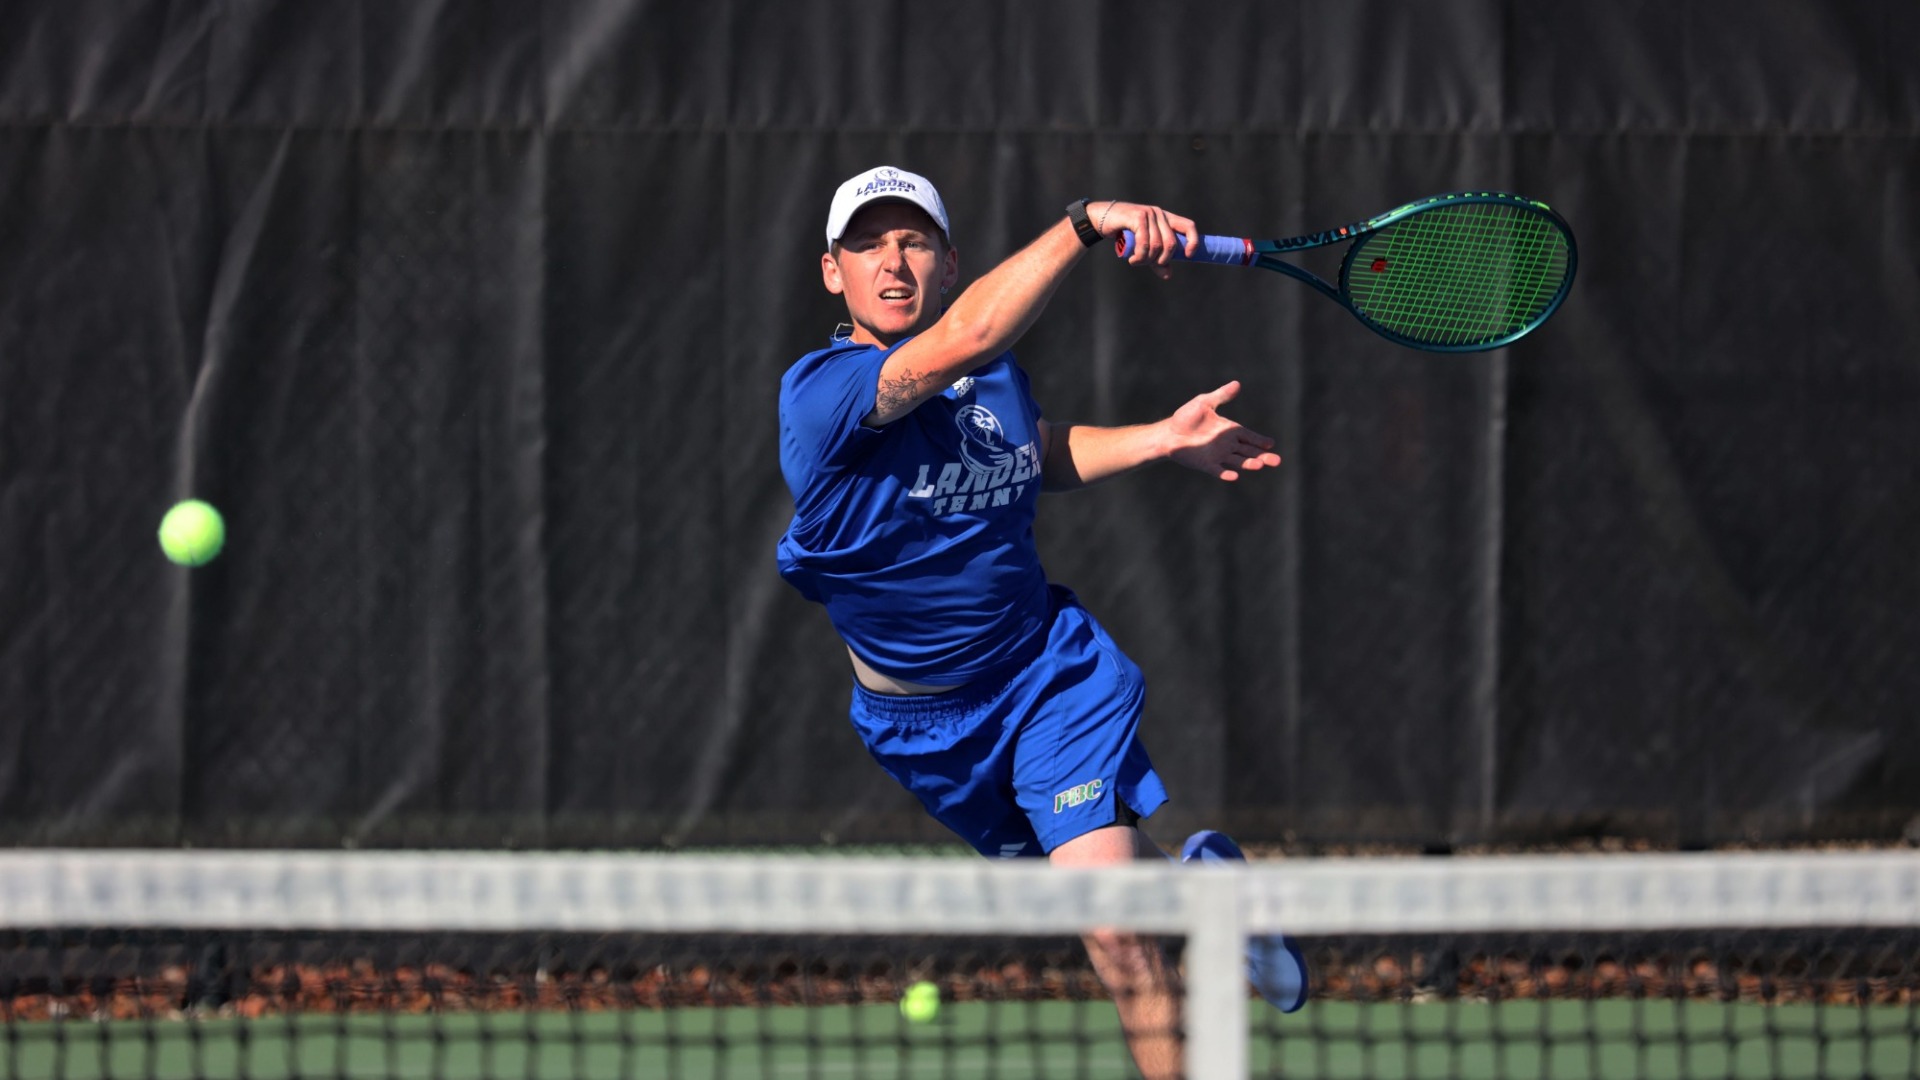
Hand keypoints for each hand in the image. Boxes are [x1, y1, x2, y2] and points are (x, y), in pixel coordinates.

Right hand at [1090, 200, 1198, 278]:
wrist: (1102, 219)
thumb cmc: (1124, 233)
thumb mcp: (1144, 247)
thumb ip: (1156, 260)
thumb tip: (1168, 275)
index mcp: (1166, 219)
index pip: (1189, 226)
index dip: (1193, 241)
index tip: (1188, 256)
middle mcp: (1160, 214)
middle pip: (1171, 243)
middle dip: (1161, 260)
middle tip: (1147, 264)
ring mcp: (1149, 214)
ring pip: (1157, 245)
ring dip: (1147, 260)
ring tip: (1136, 262)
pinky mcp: (1138, 216)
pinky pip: (1145, 242)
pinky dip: (1139, 256)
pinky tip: (1133, 260)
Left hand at [1162, 381, 1282, 480]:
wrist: (1168, 433)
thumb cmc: (1186, 417)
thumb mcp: (1205, 403)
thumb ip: (1221, 395)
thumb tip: (1237, 383)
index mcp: (1229, 430)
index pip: (1249, 437)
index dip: (1260, 440)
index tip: (1271, 444)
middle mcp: (1227, 445)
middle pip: (1249, 452)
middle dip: (1263, 456)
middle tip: (1277, 461)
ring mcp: (1218, 456)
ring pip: (1238, 462)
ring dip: (1249, 464)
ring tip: (1260, 465)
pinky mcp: (1206, 464)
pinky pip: (1219, 471)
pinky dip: (1226, 474)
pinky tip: (1234, 476)